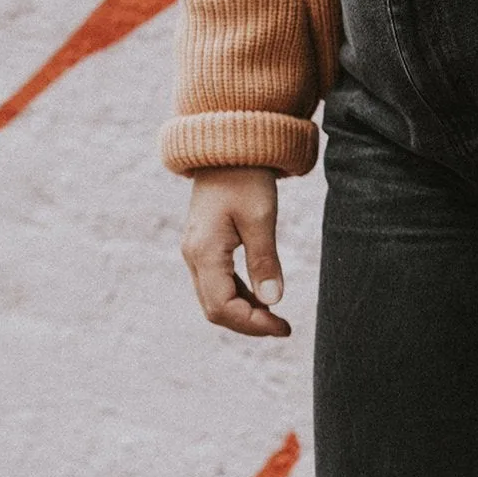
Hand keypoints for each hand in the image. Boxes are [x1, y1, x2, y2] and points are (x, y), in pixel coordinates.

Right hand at [181, 167, 290, 337]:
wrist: (227, 148)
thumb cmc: (246, 178)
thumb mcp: (261, 218)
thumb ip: (265, 260)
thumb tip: (273, 301)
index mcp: (204, 252)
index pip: (222, 306)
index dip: (252, 324)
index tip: (283, 327)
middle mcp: (194, 256)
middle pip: (215, 308)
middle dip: (248, 323)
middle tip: (283, 328)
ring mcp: (197, 252)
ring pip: (215, 298)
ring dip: (244, 312)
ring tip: (276, 317)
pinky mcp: (205, 247)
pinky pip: (218, 283)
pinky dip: (239, 296)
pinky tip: (263, 297)